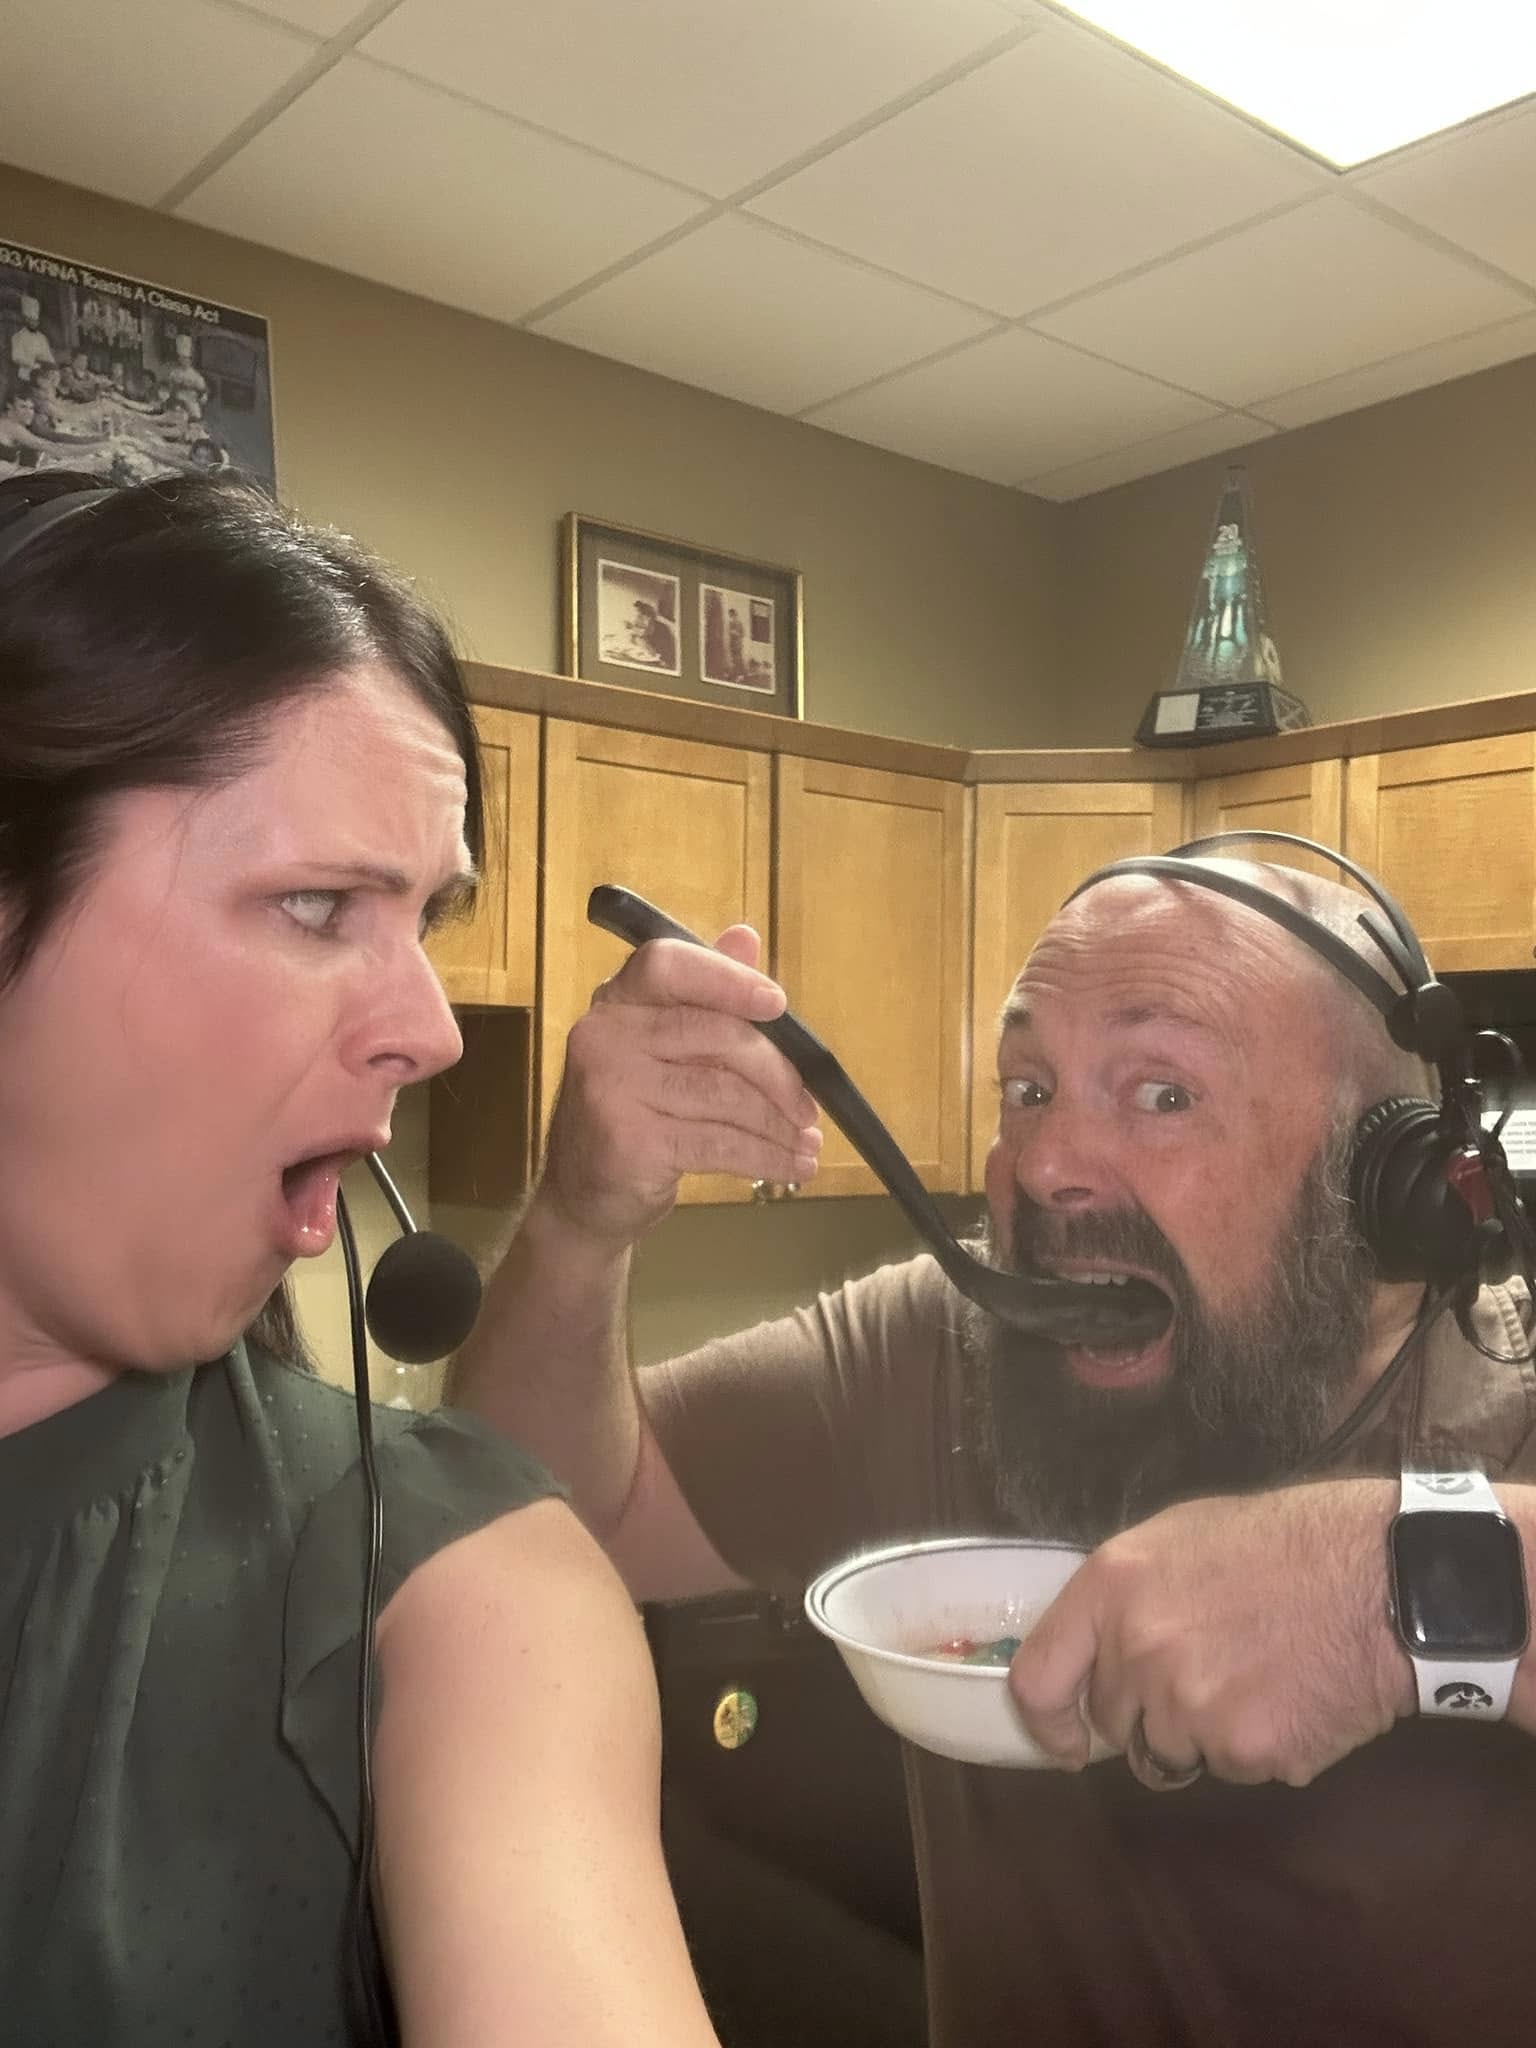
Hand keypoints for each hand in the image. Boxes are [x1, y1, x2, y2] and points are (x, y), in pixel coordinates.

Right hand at [537, 926, 821, 1247]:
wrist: (583, 1195)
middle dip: (778, 1074)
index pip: (668, 964)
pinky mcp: (629, 1142)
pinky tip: (791, 1167)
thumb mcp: (665, 1049)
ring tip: (806, 1143)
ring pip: (724, 1095)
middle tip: (809, 1108)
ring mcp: (612, 1089)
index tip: (777, 1004)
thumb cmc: (636, 1113)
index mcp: (619, 1001)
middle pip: (715, 1034)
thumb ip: (704, 996)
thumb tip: (746, 937)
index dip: (728, 977)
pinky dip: (765, 1157)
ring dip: (778, 1125)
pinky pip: (718, 1143)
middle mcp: (605, 1036)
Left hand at [1009, 1481, 1411, 1789]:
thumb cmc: (1280, 1545)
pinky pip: (1230, 1767)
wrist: (1380, 1578)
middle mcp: (1136, 1651)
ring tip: (1255, 1679)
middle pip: (1112, 1722)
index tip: (1065, 1738)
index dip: (1045, 1721)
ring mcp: (1188, 1706)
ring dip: (1202, 1733)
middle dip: (1145, 1711)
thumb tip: (1098, 1653)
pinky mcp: (1243, 1749)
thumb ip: (1125, 1599)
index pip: (1038, 1677)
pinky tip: (1291, 1697)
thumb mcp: (1179, 1538)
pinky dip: (1258, 1746)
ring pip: (1170, 1753)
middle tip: (1205, 1673)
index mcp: (1112, 1588)